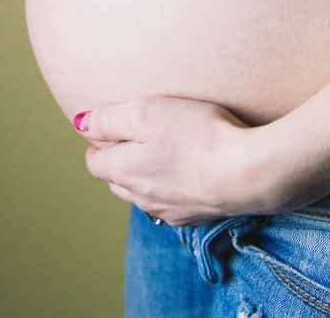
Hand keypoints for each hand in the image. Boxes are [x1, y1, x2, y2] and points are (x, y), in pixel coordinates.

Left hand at [71, 96, 276, 225]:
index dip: (99, 143)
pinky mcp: (197, 216)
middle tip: (135, 138)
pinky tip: (188, 174)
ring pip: (144, 195)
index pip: (94, 163)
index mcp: (124, 172)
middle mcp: (141, 197)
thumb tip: (80, 124)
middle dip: (120, 161)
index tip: (111, 128)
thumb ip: (108, 119)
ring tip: (162, 155)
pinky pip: (172, 204)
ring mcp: (170, 211)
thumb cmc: (197, 135)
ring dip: (146, 177)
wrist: (249, 173)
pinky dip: (173, 189)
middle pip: (117, 181)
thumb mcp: (145, 112)